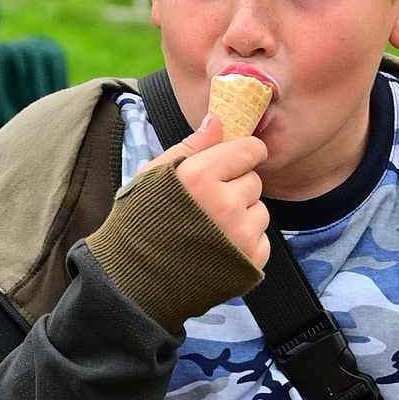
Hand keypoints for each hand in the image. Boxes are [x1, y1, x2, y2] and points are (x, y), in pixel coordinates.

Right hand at [141, 113, 269, 271]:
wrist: (135, 281)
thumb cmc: (140, 222)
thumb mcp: (154, 174)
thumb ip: (191, 145)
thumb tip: (218, 118)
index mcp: (201, 175)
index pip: (250, 150)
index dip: (242, 155)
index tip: (233, 163)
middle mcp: (225, 203)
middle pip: (254, 181)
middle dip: (236, 188)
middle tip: (207, 204)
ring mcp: (241, 235)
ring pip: (260, 210)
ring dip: (242, 216)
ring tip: (211, 229)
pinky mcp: (250, 261)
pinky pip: (262, 239)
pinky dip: (246, 243)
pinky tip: (218, 248)